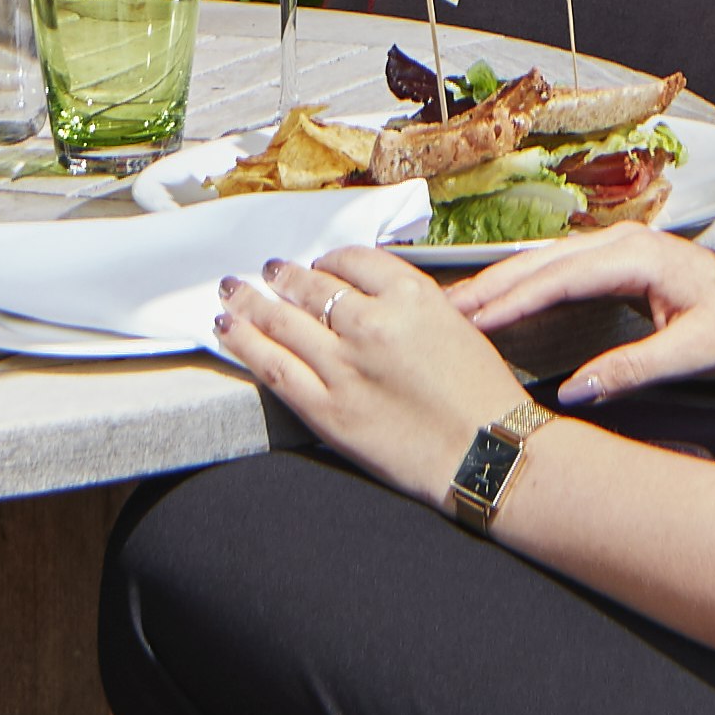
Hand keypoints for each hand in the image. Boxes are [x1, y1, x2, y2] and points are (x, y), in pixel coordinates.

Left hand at [210, 242, 529, 506]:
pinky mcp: (326, 409)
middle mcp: (371, 323)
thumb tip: (366, 294)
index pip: (353, 260)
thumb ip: (409, 303)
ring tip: (232, 291)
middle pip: (311, 287)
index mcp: (410, 296)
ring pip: (281, 321)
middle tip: (268, 269)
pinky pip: (273, 369)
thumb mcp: (454, 324)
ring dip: (250, 302)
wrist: (486, 453)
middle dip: (283, 276)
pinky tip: (229, 331)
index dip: (329, 261)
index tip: (319, 265)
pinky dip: (245, 345)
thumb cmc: (480, 393)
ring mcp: (344, 366)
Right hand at [439, 223, 714, 403]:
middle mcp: (620, 241)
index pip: (560, 278)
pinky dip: (520, 283)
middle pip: (541, 262)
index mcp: (638, 256)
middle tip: (440, 312)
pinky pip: (555, 268)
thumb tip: (573, 391)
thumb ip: (634, 369)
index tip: (472, 321)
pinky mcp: (613, 260)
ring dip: (498, 282)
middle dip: (489, 285)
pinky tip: (495, 299)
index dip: (513, 299)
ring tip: (454, 307)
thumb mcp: (695, 352)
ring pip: (543, 261)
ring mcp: (615, 246)